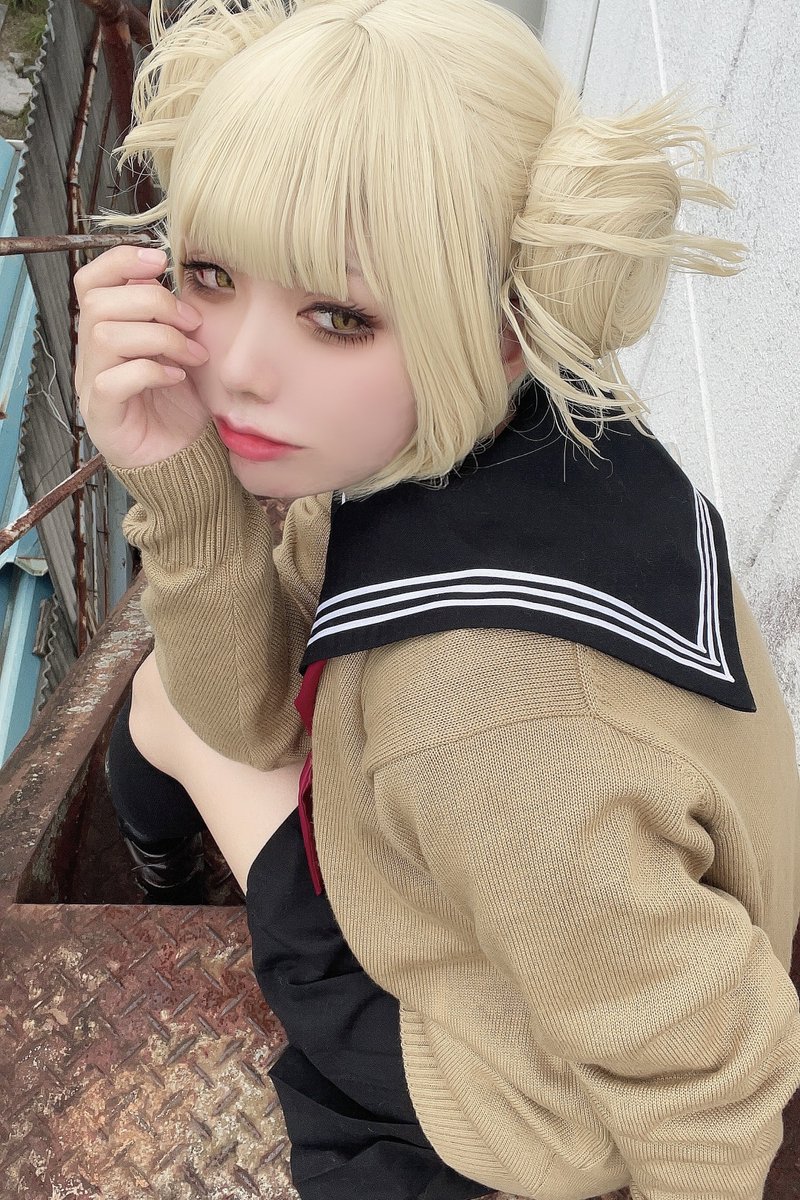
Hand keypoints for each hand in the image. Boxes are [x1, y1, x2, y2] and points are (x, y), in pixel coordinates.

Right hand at [74, 244, 210, 468]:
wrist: (184, 458)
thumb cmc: (180, 402)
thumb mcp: (181, 348)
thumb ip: (169, 315)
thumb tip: (168, 273)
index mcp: (105, 332)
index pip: (89, 282)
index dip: (119, 261)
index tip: (160, 259)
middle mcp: (91, 357)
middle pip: (98, 303)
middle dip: (152, 302)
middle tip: (193, 322)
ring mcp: (92, 387)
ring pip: (105, 337)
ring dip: (159, 337)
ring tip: (193, 355)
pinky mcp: (104, 417)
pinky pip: (112, 382)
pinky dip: (149, 372)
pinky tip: (176, 378)